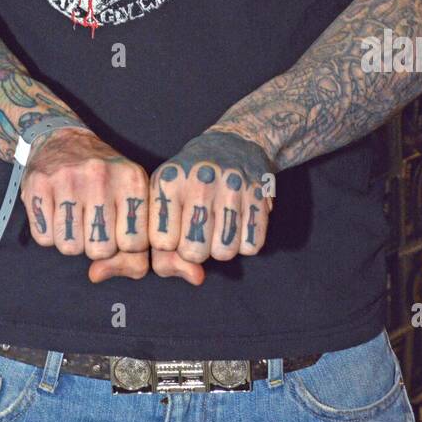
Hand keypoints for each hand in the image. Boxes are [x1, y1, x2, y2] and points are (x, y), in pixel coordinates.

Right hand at [21, 126, 149, 281]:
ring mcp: (68, 178)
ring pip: (70, 248)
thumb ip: (131, 252)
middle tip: (91, 222)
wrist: (61, 139)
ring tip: (73, 217)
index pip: (135, 245)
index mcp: (133, 179)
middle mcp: (101, 175)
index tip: (117, 229)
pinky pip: (44, 239)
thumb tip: (97, 275)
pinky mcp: (38, 184)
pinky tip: (54, 212)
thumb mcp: (128, 202)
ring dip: (71, 241)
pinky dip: (48, 234)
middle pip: (101, 250)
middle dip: (96, 245)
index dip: (125, 246)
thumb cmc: (102, 179)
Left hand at [148, 130, 274, 285]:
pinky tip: (239, 221)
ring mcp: (232, 184)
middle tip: (199, 227)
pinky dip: (246, 242)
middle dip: (196, 249)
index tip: (175, 226)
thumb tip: (195, 277)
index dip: (169, 243)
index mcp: (168, 180)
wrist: (233, 143)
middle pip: (193, 252)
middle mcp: (199, 178)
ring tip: (219, 224)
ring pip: (224, 253)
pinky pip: (252, 246)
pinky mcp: (260, 193)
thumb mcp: (166, 207)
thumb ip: (164, 253)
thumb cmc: (190, 184)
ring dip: (222, 247)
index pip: (161, 243)